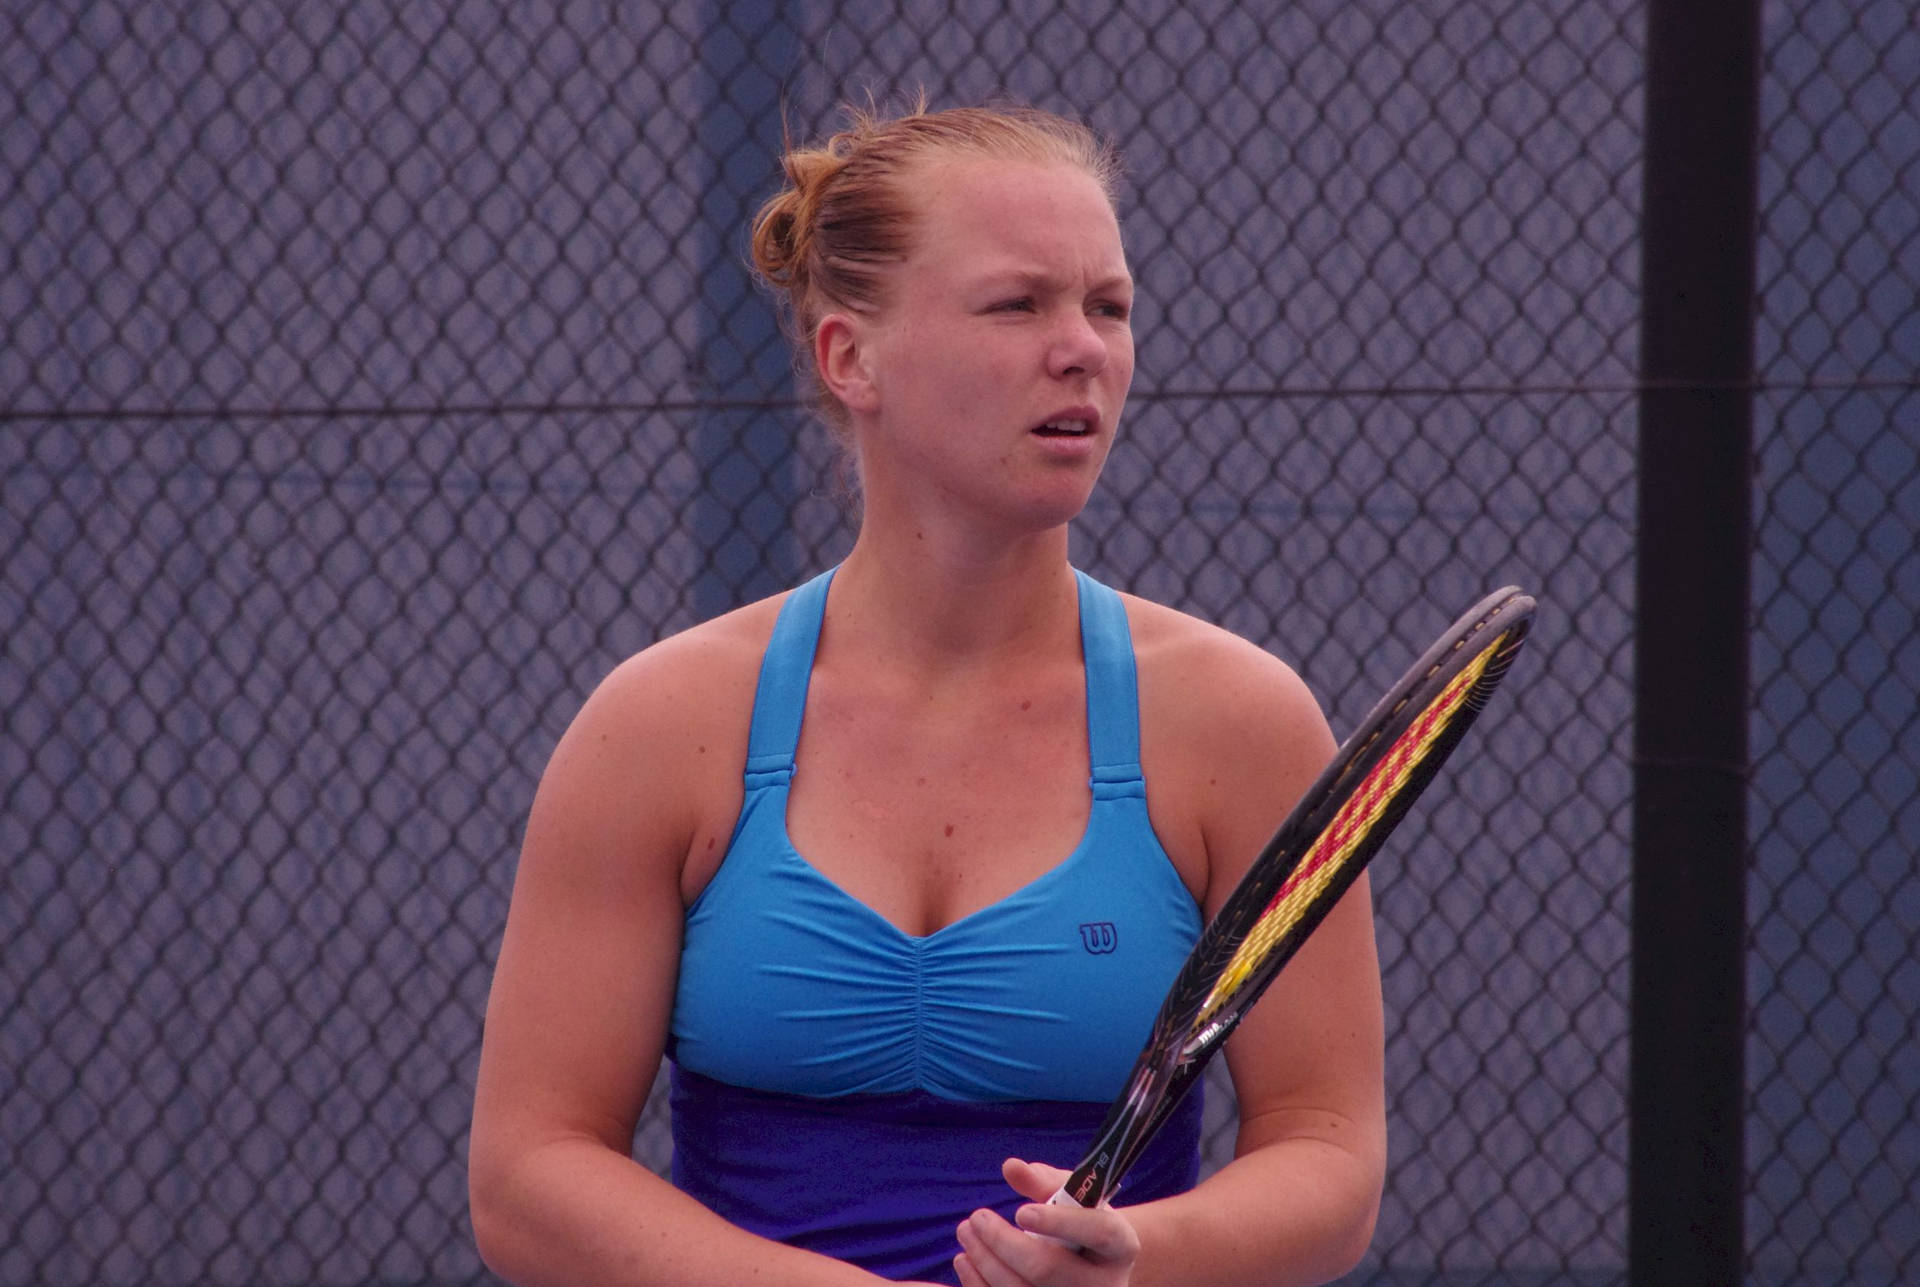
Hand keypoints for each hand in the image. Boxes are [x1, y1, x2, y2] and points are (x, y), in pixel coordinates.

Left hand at [952, 1158, 1138, 1286]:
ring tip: (966, 1233)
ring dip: (985, 1262)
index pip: (1098, 1232)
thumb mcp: (1076, 1197)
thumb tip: (1011, 1167)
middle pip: (1047, 1269)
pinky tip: (964, 1261)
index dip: (1059, 1222)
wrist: (1094, 1267)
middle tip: (975, 1217)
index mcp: (1121, 1245)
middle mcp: (1106, 1284)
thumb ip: (1045, 1181)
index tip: (1020, 1210)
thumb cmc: (1082, 1222)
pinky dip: (979, 1285)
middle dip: (1003, 1241)